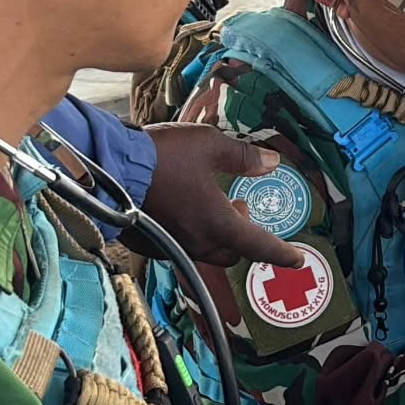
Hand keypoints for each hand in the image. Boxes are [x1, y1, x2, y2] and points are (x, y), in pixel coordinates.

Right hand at [126, 124, 302, 267]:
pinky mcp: (148, 243)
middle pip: (232, 251)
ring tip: (217, 204)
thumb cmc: (163, 155)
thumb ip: (244, 157)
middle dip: (245, 235)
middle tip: (242, 206)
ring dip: (220, 233)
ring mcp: (171, 246)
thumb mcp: (211, 145)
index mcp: (218, 224)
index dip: (282, 253)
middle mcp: (197, 242)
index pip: (260, 245)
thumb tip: (272, 163)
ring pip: (207, 250)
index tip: (297, 260)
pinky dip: (193, 231)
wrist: (107, 167)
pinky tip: (186, 208)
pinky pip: (181, 245)